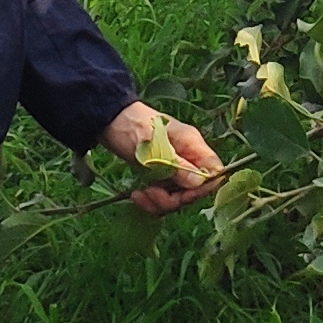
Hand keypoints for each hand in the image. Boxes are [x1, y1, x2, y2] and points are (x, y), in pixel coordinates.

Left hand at [102, 101, 222, 216]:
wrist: (109, 121)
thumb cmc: (132, 127)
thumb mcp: (153, 148)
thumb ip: (178, 166)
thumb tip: (201, 182)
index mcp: (193, 145)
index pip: (214, 173)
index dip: (201, 190)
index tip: (179, 194)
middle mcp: (189, 157)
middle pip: (196, 190)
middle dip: (174, 199)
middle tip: (152, 193)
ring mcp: (175, 167)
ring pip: (180, 196)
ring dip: (160, 202)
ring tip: (140, 195)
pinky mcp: (162, 175)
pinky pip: (165, 195)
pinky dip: (152, 200)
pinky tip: (137, 195)